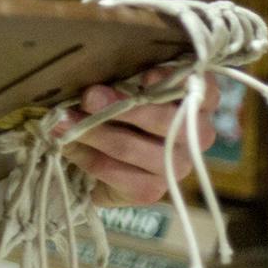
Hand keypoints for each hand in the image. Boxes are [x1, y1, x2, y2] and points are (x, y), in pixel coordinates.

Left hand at [54, 68, 217, 204]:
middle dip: (120, 107)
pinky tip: (68, 146)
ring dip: (93, 132)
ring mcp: (178, 166)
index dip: (175, 81)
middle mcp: (197, 135)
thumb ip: (125, 79)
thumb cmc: (123, 108)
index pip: (204, 87)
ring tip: (63, 121)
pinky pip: (115, 173)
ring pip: (132, 147)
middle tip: (87, 97)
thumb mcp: (128, 86)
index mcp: (199, 101)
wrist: (108, 159)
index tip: (145, 76)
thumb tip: (94, 85)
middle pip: (164, 121)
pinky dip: (86, 157)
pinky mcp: (153, 191)